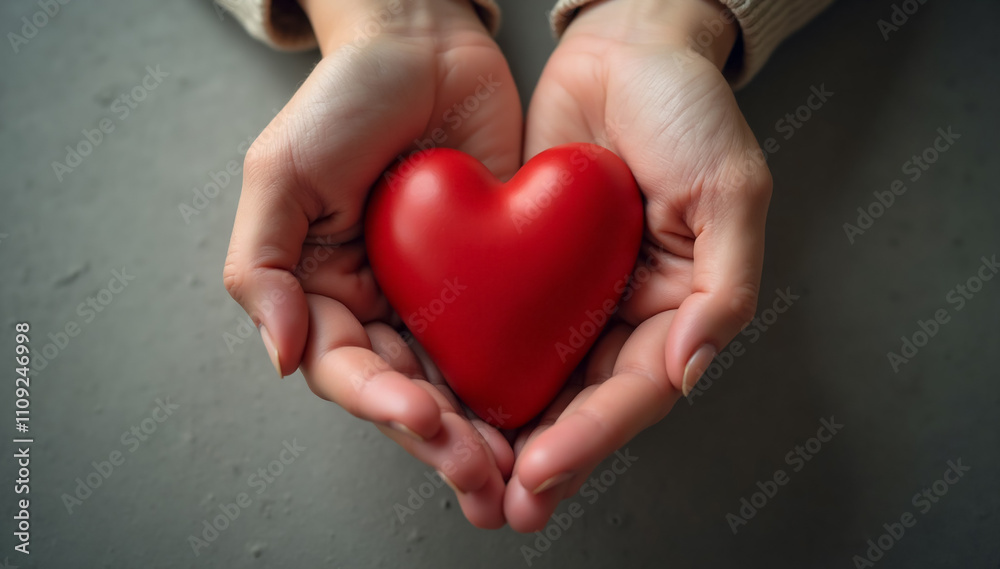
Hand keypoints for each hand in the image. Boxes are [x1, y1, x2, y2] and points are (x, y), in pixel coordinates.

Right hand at [222, 0, 521, 527]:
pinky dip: (526, 378)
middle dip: (443, 441)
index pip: (350, 369)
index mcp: (326, 292)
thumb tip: (279, 355)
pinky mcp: (498, 274)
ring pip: (463, 381)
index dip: (382, 403)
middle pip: (411, 392)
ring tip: (514, 472)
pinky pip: (511, 335)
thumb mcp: (280, 172)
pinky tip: (550, 410)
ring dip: (486, 432)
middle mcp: (384, 305)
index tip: (423, 418)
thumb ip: (260, 266)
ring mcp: (443, 294)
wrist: (425, 42)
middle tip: (480, 476)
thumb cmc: (344, 99)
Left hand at [505, 0, 772, 530]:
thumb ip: (725, 284)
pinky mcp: (530, 265)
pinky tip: (449, 400)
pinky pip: (505, 325)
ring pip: (542, 378)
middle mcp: (627, 310)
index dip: (594, 436)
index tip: (544, 471)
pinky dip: (481, 367)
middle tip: (504, 504)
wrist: (624, 46)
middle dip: (547, 458)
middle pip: (586, 401)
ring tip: (472, 478)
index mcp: (681, 303)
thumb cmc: (687, 107)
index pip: (638, 388)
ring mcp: (576, 292)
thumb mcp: (730, 187)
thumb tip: (691, 371)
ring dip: (509, 432)